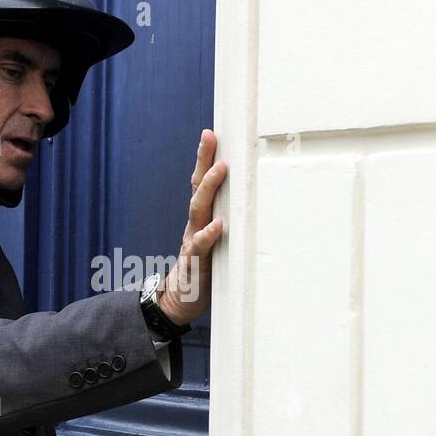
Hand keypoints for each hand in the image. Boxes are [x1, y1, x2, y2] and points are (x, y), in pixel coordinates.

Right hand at [159, 129, 226, 324]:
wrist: (179, 302)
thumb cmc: (205, 270)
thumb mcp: (218, 243)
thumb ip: (229, 225)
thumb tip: (257, 206)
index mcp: (200, 220)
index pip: (201, 184)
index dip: (204, 159)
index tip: (211, 134)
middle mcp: (194, 226)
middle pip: (197, 188)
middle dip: (203, 161)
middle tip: (210, 138)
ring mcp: (192, 242)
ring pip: (197, 210)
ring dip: (208, 189)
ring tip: (219, 170)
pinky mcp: (194, 264)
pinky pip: (199, 246)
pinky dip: (208, 234)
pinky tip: (218, 225)